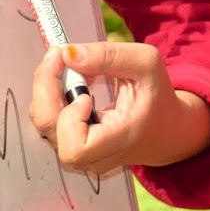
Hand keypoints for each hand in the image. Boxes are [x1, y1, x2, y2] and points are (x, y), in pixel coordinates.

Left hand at [28, 41, 209, 175]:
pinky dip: (53, 93)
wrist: (165, 130)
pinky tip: (74, 81)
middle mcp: (96, 156)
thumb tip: (68, 54)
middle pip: (50, 130)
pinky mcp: (71, 146)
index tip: (86, 95)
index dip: (70, 119)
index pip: (75, 148)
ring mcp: (81, 155)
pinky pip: (49, 119)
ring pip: (44, 123)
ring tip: (76, 69)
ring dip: (50, 87)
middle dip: (47, 87)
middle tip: (62, 56)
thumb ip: (108, 56)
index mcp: (120, 141)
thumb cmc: (157, 96)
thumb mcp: (146, 64)